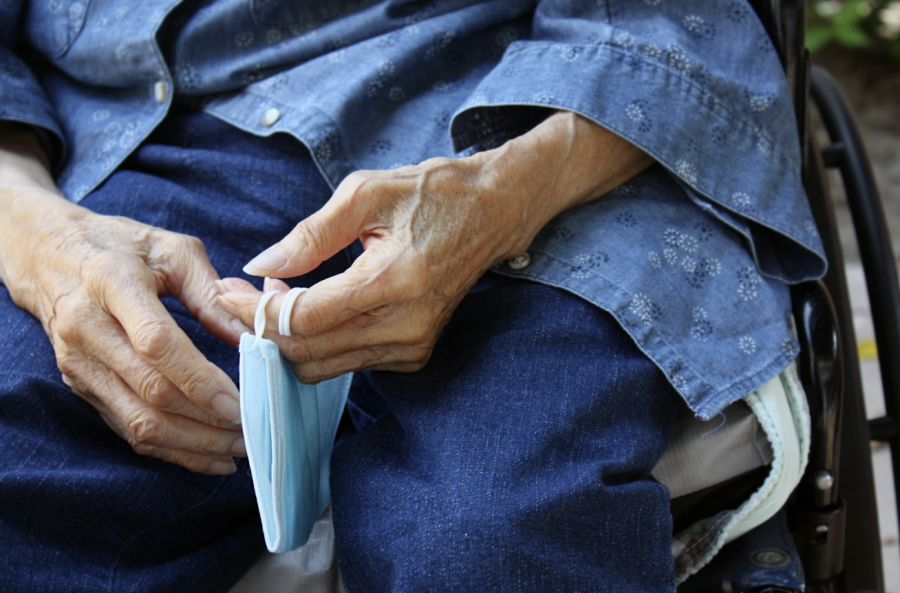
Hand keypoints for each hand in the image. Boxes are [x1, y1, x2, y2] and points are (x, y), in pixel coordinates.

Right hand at [0, 125, 247, 473]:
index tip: (239, 401)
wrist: (50, 254)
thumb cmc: (122, 247)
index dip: (199, 379)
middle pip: (149, 392)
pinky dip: (170, 449)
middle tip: (251, 430)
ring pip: (137, 421)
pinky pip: (126, 429)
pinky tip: (207, 455)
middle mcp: (86, 328)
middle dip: (205, 420)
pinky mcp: (81, 386)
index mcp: (112, 283)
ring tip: (237, 449)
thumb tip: (251, 336)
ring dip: (192, 443)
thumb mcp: (172, 250)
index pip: (156, 344)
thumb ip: (211, 293)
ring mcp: (78, 363)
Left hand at [218, 112, 651, 381]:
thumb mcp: (366, 193)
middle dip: (263, 330)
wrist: (493, 214)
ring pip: (324, 366)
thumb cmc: (432, 193)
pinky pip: (347, 362)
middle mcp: (404, 327)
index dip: (256, 312)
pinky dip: (318, 343)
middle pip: (307, 352)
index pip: (303, 318)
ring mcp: (411, 346)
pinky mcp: (413, 354)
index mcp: (392, 283)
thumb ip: (309, 235)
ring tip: (277, 296)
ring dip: (289, 339)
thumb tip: (260, 266)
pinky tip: (312, 307)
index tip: (227, 292)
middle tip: (243, 294)